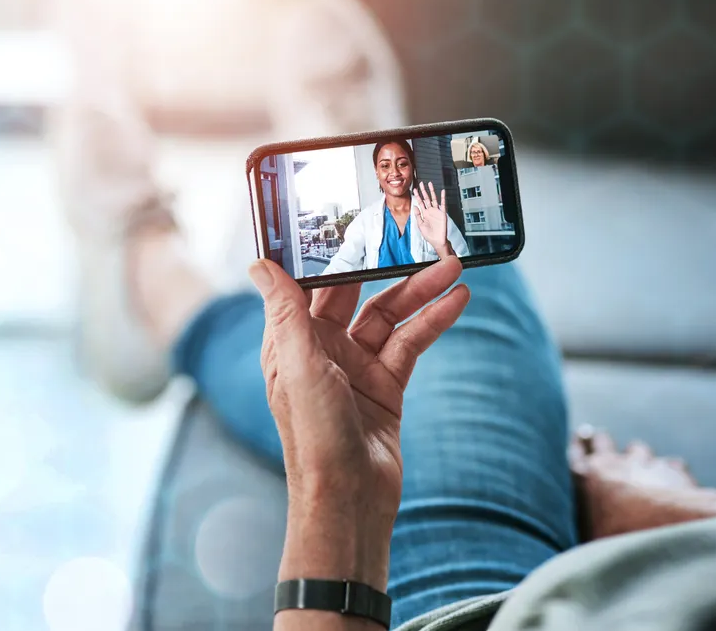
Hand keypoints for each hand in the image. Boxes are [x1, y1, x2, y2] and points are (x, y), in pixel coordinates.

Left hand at [248, 257, 468, 591]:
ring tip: (454, 267)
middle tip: (415, 235)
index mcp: (290, 343)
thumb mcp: (298, 366)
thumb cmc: (313, 436)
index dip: (327, 253)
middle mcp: (321, 351)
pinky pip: (410, 343)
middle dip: (385, 266)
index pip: (307, 285)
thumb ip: (286, 312)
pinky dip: (432, 322)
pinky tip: (456, 302)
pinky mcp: (386, 386)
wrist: (349, 498)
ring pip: (389, 316)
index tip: (347, 217)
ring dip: (419, 291)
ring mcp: (355, 368)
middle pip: (355, 294)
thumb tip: (259, 264)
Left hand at [412, 182, 452, 257]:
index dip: (417, 196)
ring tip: (430, 184)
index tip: (414, 190)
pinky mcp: (442, 213)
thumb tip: (414, 206)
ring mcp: (436, 211)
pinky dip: (443, 198)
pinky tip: (442, 192)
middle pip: (426, 198)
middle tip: (420, 184)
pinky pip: (443, 204)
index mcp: (424, 214)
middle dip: (423, 191)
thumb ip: (417, 216)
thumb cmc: (429, 235)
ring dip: (432, 192)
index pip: (420, 202)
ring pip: (434, 199)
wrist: (437, 241)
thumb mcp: (420, 225)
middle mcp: (430, 211)